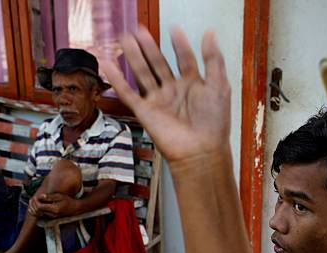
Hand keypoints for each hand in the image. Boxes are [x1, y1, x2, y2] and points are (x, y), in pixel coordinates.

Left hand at [29, 193, 77, 218]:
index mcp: (55, 209)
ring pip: (37, 213)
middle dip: (33, 204)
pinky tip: (36, 205)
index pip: (40, 207)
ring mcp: (50, 217)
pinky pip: (39, 215)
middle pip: (37, 211)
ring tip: (33, 201)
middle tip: (33, 198)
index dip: (36, 201)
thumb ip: (50, 196)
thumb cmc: (67, 200)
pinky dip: (35, 210)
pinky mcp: (49, 217)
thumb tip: (41, 196)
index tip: (36, 196)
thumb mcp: (60, 196)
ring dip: (33, 207)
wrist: (73, 208)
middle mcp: (52, 214)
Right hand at [102, 26, 231, 166]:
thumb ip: (213, 59)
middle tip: (139, 30)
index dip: (180, 45)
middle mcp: (175, 92)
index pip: (185, 59)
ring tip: (125, 38)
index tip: (174, 30)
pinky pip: (127, 93)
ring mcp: (159, 101)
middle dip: (149, 47)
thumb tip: (209, 34)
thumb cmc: (214, 122)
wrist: (201, 150)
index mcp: (194, 85)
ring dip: (133, 56)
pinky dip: (116, 79)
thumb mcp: (219, 85)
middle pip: (159, 64)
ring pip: (143, 73)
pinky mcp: (145, 111)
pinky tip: (107, 64)